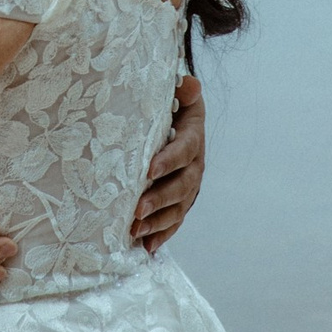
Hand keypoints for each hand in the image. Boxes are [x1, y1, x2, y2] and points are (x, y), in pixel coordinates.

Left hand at [132, 75, 205, 251]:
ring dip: (158, 221)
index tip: (149, 170)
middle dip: (160, 199)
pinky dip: (163, 234)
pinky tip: (147, 248)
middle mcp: (195, 165)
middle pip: (182, 185)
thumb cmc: (172, 103)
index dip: (169, 161)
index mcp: (193, 137)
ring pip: (178, 208)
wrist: (179, 117)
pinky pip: (175, 220)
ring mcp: (189, 185)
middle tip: (137, 210)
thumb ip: (182, 90)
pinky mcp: (181, 200)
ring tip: (136, 232)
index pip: (184, 150)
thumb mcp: (176, 92)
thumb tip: (189, 83)